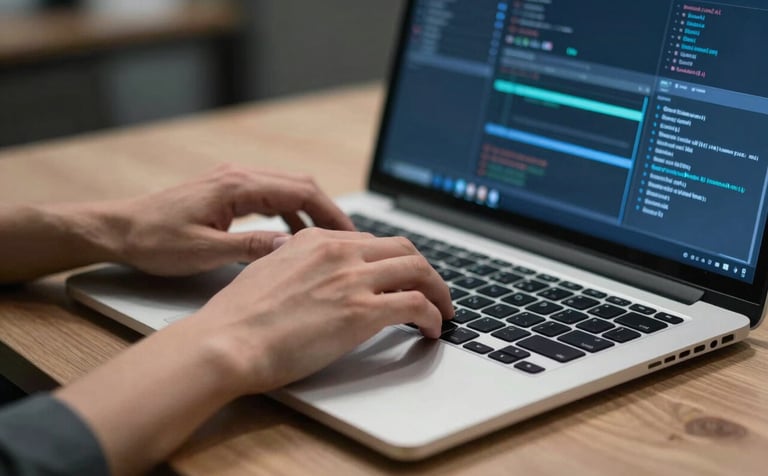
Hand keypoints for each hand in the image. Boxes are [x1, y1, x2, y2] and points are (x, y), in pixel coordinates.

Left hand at [110, 164, 354, 275]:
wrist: (117, 230)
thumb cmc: (154, 241)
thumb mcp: (205, 252)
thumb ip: (251, 248)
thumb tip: (292, 250)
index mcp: (237, 186)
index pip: (301, 192)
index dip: (331, 213)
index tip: (351, 234)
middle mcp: (238, 177)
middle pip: (300, 186)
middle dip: (328, 212)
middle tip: (349, 239)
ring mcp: (232, 182)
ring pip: (286, 191)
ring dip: (310, 213)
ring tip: (327, 242)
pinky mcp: (225, 192)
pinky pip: (269, 198)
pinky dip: (288, 215)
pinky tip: (292, 238)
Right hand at [186, 228, 453, 393]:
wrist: (226, 341)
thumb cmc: (237, 318)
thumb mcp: (266, 271)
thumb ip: (295, 265)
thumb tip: (310, 276)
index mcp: (315, 240)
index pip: (371, 241)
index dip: (392, 260)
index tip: (400, 276)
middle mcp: (338, 252)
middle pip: (403, 248)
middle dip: (423, 269)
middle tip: (432, 289)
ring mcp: (352, 279)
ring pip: (418, 270)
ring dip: (438, 290)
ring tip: (442, 310)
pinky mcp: (362, 311)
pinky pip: (416, 304)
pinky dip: (433, 315)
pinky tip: (431, 329)